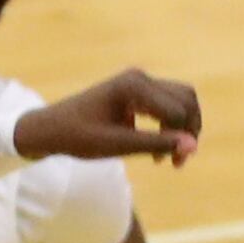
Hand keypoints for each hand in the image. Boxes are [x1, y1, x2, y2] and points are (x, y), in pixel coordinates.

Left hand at [14, 69, 200, 163]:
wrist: (50, 129)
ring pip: (179, 99)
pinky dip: (168, 125)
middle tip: (178, 161)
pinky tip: (156, 151)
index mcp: (134, 86)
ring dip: (181, 127)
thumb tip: (193, 146)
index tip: (174, 165)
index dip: (183, 138)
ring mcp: (137, 81)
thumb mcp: (118, 145)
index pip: (178, 110)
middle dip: (188, 129)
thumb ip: (157, 144)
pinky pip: (165, 103)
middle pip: (186, 99)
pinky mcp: (135, 90)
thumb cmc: (78, 137)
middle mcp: (139, 77)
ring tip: (169, 158)